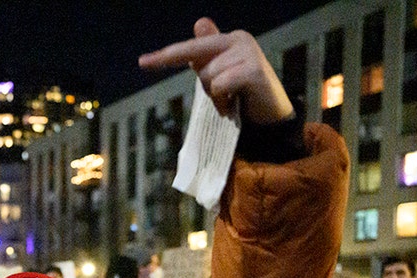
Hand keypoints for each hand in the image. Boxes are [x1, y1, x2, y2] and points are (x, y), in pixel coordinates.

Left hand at [138, 17, 292, 123]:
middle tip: (217, 95)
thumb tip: (199, 22)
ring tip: (233, 101)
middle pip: (197, 60)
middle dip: (202, 82)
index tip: (143, 62)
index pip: (191, 47)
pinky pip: (220, 85)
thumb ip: (207, 54)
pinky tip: (236, 103)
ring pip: (208, 77)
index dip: (167, 56)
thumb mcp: (221, 73)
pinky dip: (224, 100)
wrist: (273, 116)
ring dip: (216, 97)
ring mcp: (249, 53)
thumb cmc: (244, 94)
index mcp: (229, 39)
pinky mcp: (255, 71)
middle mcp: (239, 40)